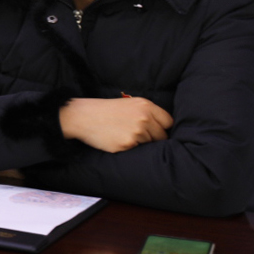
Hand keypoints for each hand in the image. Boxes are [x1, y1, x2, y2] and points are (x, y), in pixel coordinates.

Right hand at [59, 96, 173, 153]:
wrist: (84, 116)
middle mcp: (144, 118)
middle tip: (139, 135)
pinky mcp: (128, 144)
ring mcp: (137, 132)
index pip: (168, 121)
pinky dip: (130, 147)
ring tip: (125, 135)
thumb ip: (147, 112)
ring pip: (150, 144)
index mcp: (145, 105)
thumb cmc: (107, 110)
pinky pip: (137, 150)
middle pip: (162, 135)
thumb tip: (164, 128)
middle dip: (154, 137)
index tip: (157, 130)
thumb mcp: (129, 104)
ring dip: (141, 143)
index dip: (163, 127)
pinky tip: (119, 140)